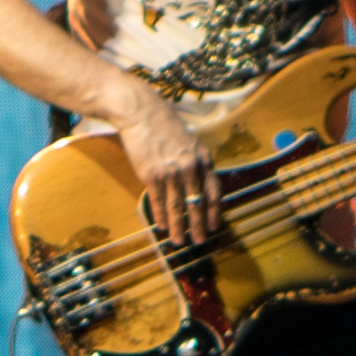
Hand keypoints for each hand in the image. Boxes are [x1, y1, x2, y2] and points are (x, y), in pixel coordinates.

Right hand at [113, 93, 223, 246]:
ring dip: (179, 227)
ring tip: (179, 241)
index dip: (214, 212)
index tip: (214, 226)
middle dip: (199, 226)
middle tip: (199, 241)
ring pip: (178, 206)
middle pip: (197, 203)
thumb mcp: (189, 142)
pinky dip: (161, 216)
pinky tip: (162, 226)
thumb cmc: (163, 125)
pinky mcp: (152, 175)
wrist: (140, 113)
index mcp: (203, 159)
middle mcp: (191, 167)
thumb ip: (195, 163)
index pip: (214, 191)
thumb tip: (196, 185)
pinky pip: (159, 201)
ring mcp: (171, 172)